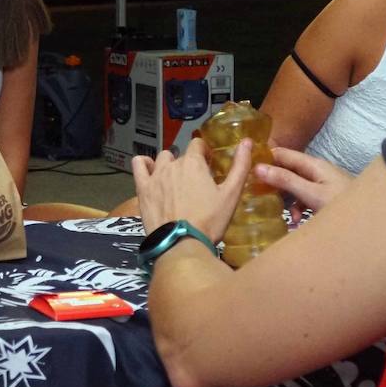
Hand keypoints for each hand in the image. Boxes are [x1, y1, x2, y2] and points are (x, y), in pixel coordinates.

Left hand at [132, 138, 252, 242]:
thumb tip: (247, 142)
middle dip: (189, 164)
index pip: (197, 144)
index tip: (209, 164)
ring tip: (175, 180)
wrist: (181, 244)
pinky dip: (144, 164)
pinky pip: (138, 165)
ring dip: (169, 164)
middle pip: (181, 155)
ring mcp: (155, 175)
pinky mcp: (142, 188)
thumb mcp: (231, 195)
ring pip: (161, 159)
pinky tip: (150, 171)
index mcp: (193, 163)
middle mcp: (172, 164)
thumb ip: (240, 167)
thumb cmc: (209, 220)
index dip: (204, 152)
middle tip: (195, 182)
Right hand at [253, 147, 352, 213]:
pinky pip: (304, 198)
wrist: (372, 220)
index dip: (264, 157)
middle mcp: (316, 171)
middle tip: (255, 193)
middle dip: (273, 182)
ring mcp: (321, 184)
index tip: (244, 164)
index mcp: (313, 164)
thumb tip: (258, 167)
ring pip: (295, 186)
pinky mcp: (325, 197)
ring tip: (283, 214)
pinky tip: (297, 220)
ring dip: (286, 199)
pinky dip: (298, 207)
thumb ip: (285, 181)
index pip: (282, 153)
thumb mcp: (310, 193)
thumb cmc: (342, 204)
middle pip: (287, 171)